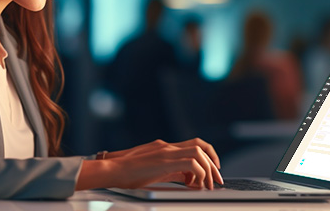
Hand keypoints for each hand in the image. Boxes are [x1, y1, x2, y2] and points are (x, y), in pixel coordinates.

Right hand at [107, 138, 223, 189]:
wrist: (112, 169)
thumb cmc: (129, 173)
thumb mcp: (155, 172)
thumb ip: (173, 172)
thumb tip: (189, 179)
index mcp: (166, 148)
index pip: (196, 144)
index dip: (209, 156)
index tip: (214, 170)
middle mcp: (168, 146)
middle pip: (201, 146)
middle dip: (213, 165)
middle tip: (216, 181)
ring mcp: (166, 151)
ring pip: (199, 152)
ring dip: (207, 170)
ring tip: (206, 185)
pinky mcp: (164, 160)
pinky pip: (191, 163)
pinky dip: (198, 174)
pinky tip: (192, 185)